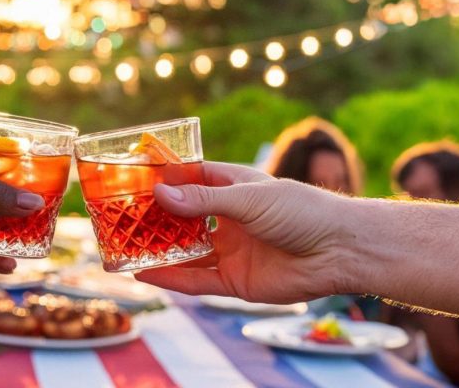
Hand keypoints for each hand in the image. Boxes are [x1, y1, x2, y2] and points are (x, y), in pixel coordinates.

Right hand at [134, 162, 356, 302]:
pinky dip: (170, 278)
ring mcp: (230, 250)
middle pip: (183, 217)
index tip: (131, 178)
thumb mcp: (249, 198)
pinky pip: (195, 280)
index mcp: (234, 187)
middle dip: (154, 218)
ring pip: (185, 251)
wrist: (339, 251)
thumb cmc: (302, 211)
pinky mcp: (234, 280)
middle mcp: (229, 218)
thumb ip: (204, 200)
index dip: (164, 179)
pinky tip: (144, 274)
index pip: (191, 178)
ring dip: (158, 250)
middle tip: (119, 217)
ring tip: (123, 246)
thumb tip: (160, 194)